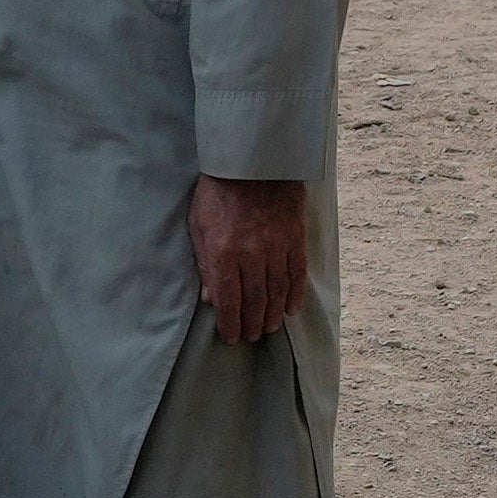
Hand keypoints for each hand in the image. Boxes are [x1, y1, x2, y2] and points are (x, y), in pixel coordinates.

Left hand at [188, 175, 310, 346]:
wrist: (252, 161)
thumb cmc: (218, 192)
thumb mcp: (199, 225)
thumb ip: (205, 264)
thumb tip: (210, 298)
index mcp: (223, 252)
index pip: (228, 301)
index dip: (229, 324)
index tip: (230, 336)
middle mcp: (251, 255)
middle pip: (254, 302)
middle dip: (252, 324)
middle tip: (250, 336)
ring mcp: (276, 247)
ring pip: (277, 292)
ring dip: (273, 315)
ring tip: (269, 327)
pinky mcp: (295, 238)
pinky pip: (297, 274)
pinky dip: (295, 295)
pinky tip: (290, 309)